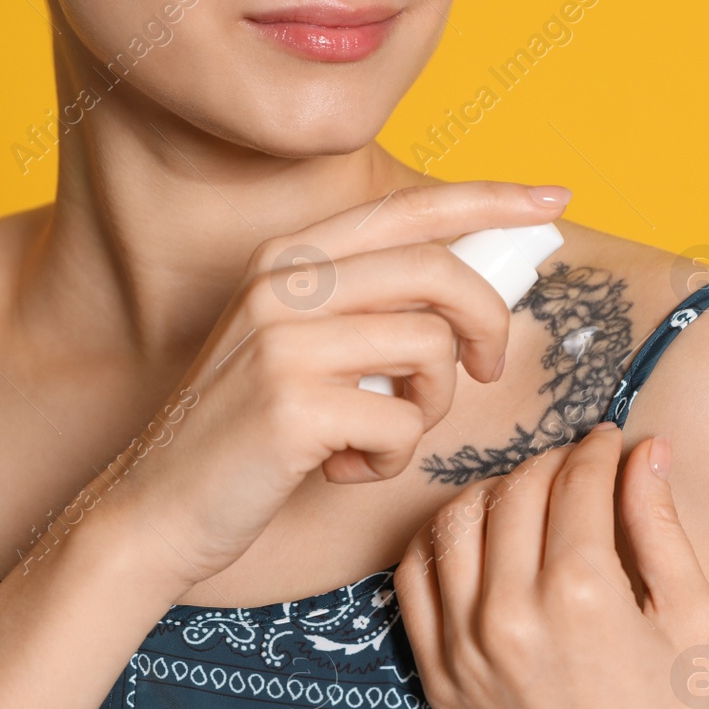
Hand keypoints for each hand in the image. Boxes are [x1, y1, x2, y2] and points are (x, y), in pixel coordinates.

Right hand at [103, 181, 571, 586]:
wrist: (155, 510)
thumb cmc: (245, 437)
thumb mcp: (298, 350)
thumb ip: (368, 311)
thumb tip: (474, 296)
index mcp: (290, 260)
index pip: (410, 209)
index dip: (490, 200)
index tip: (553, 198)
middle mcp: (284, 284)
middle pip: (438, 273)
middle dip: (489, 323)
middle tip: (487, 370)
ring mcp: (284, 340)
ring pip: (430, 351)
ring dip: (428, 407)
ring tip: (380, 434)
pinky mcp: (292, 404)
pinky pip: (400, 422)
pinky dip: (389, 457)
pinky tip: (342, 470)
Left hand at [394, 423, 708, 708]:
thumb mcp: (694, 623)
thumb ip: (662, 527)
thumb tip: (648, 451)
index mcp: (582, 593)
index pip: (576, 480)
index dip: (599, 448)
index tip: (612, 441)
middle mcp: (509, 612)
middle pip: (514, 490)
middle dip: (551, 463)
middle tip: (578, 467)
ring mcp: (462, 647)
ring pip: (453, 522)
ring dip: (490, 492)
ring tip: (526, 497)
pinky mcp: (438, 677)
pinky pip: (413, 580)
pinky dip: (439, 542)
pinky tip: (475, 538)